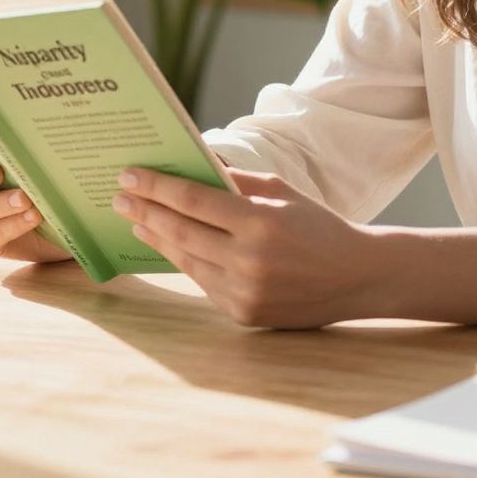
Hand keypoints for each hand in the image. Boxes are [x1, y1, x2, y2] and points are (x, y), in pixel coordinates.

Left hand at [112, 166, 385, 328]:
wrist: (356, 278)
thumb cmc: (318, 225)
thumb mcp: (282, 190)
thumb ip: (237, 180)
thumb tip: (195, 163)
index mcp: (261, 222)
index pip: (193, 201)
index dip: (156, 187)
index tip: (128, 176)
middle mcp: (250, 261)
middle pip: (181, 231)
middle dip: (145, 211)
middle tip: (119, 197)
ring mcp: (245, 292)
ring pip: (187, 260)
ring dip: (157, 238)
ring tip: (137, 221)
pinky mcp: (244, 314)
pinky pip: (204, 283)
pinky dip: (185, 261)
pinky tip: (169, 245)